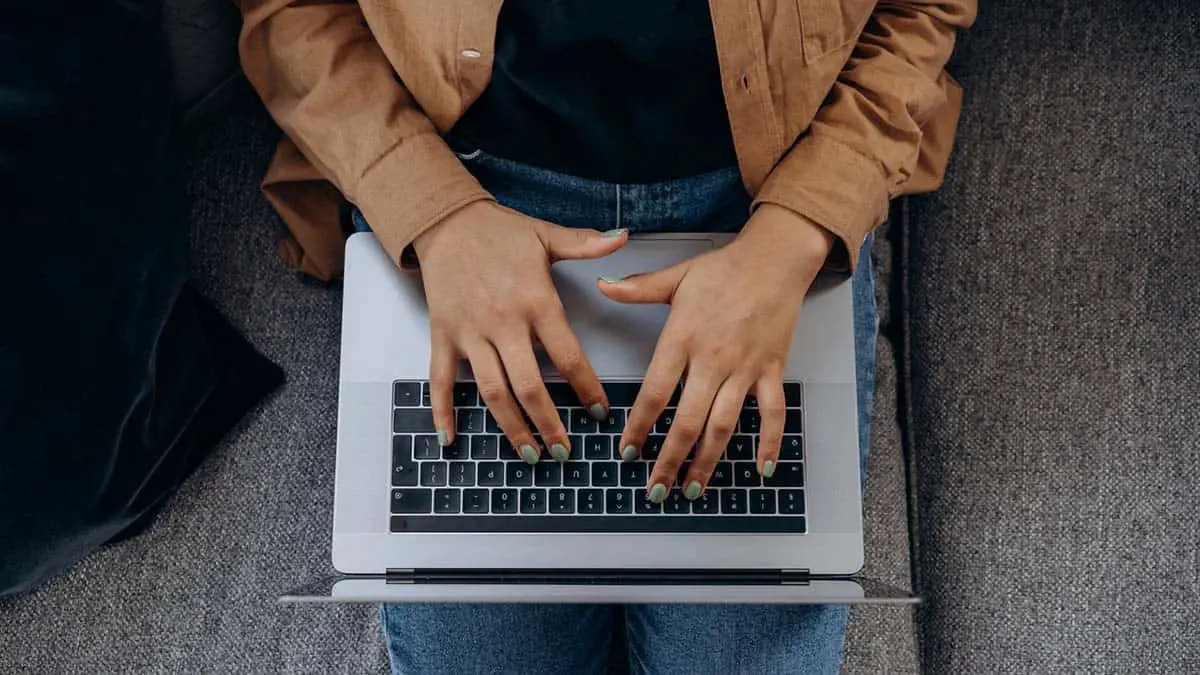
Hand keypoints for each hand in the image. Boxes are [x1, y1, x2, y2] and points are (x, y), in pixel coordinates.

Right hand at [414, 201, 627, 463]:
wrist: (446, 221)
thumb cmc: (500, 232)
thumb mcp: (545, 235)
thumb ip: (586, 244)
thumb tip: (623, 237)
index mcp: (535, 300)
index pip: (567, 355)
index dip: (586, 387)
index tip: (600, 412)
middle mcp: (503, 322)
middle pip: (528, 385)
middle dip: (548, 423)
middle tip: (564, 452)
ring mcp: (470, 332)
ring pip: (491, 390)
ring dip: (510, 427)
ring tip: (529, 455)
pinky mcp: (443, 336)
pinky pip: (440, 381)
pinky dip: (443, 412)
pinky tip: (450, 439)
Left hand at [600, 205, 834, 501]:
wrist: (775, 259)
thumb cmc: (724, 268)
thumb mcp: (676, 276)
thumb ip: (638, 288)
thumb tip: (601, 286)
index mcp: (683, 339)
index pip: (655, 392)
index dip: (639, 426)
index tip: (627, 451)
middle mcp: (713, 360)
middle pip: (687, 421)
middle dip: (669, 460)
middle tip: (656, 489)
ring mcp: (745, 368)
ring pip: (724, 425)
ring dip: (707, 462)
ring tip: (692, 490)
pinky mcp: (772, 370)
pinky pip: (772, 413)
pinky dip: (769, 443)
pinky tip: (760, 469)